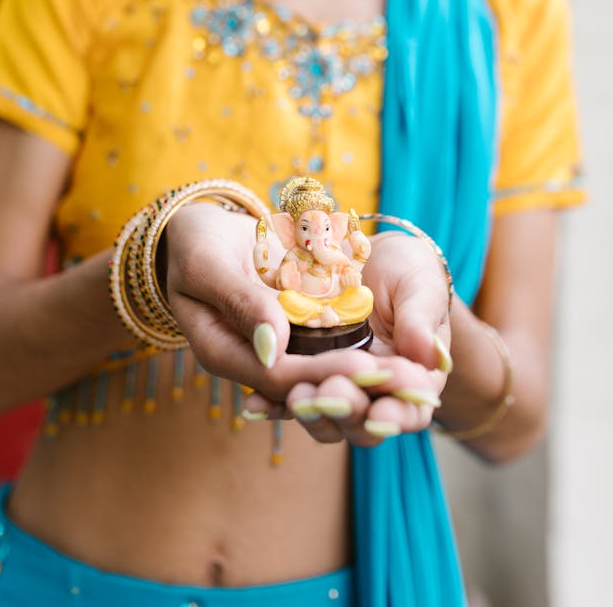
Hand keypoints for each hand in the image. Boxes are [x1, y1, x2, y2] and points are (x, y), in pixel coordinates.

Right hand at [164, 204, 423, 403]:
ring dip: (373, 374)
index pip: (281, 378)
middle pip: (312, 385)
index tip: (368, 372)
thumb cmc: (193, 243)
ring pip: (329, 370)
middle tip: (410, 382)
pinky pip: (335, 343)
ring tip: (419, 375)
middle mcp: (256, 358)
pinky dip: (368, 348)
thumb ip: (239, 303)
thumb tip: (273, 349)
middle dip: (363, 386)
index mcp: (225, 353)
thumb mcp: (208, 264)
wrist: (198, 226)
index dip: (325, 378)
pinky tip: (406, 350)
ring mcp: (281, 342)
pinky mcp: (299, 323)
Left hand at [243, 231, 451, 445]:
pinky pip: (286, 394)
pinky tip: (254, 403)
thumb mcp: (421, 286)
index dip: (396, 416)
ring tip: (295, 397)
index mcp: (414, 381)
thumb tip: (428, 354)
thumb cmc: (408, 271)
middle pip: (361, 422)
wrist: (367, 254)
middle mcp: (373, 392)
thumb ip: (421, 319)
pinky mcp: (304, 372)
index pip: (410, 411)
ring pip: (324, 415)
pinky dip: (271, 402)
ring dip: (310, 411)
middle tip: (326, 395)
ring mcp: (336, 384)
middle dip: (345, 412)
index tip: (379, 414)